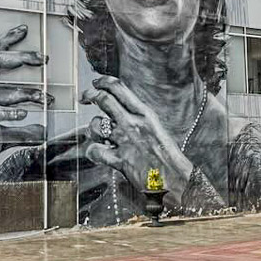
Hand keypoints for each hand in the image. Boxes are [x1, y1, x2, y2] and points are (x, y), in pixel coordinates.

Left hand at [81, 76, 193, 207]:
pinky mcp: (120, 160)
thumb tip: (122, 110)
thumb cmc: (167, 156)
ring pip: (95, 124)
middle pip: (104, 99)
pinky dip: (92, 151)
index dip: (103, 82)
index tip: (95, 82)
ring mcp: (126, 141)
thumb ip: (139, 119)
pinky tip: (96, 153)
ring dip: (91, 128)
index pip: (119, 88)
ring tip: (95, 133)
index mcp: (145, 114)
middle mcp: (134, 123)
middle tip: (84, 97)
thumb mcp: (156, 128)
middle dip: (90, 95)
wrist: (176, 179)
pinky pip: (95, 151)